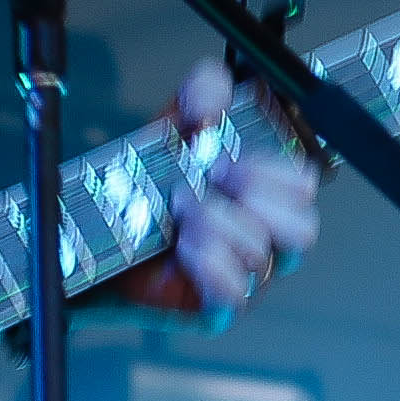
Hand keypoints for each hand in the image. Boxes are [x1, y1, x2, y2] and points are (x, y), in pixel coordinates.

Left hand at [99, 58, 323, 323]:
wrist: (96, 235)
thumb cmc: (147, 184)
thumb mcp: (174, 126)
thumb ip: (201, 93)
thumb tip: (216, 94)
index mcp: (266, 196)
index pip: (303, 187)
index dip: (271, 170)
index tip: (222, 156)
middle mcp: (265, 238)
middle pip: (302, 228)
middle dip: (255, 196)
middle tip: (209, 178)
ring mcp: (245, 276)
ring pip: (262, 255)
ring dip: (219, 222)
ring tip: (181, 208)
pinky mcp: (215, 307)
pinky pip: (235, 294)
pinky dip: (211, 263)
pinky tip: (184, 245)